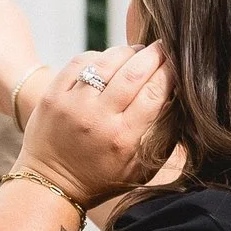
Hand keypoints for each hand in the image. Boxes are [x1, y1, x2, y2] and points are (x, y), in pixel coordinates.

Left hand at [21, 42, 171, 210]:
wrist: (51, 184)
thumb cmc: (102, 178)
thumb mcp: (140, 169)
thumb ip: (162, 138)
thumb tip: (179, 100)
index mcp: (123, 139)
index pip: (154, 92)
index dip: (170, 71)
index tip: (178, 62)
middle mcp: (98, 119)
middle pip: (133, 72)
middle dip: (154, 54)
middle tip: (164, 46)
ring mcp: (72, 105)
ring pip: (107, 62)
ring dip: (127, 51)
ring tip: (137, 52)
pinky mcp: (53, 95)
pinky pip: (80, 62)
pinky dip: (99, 56)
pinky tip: (108, 61)